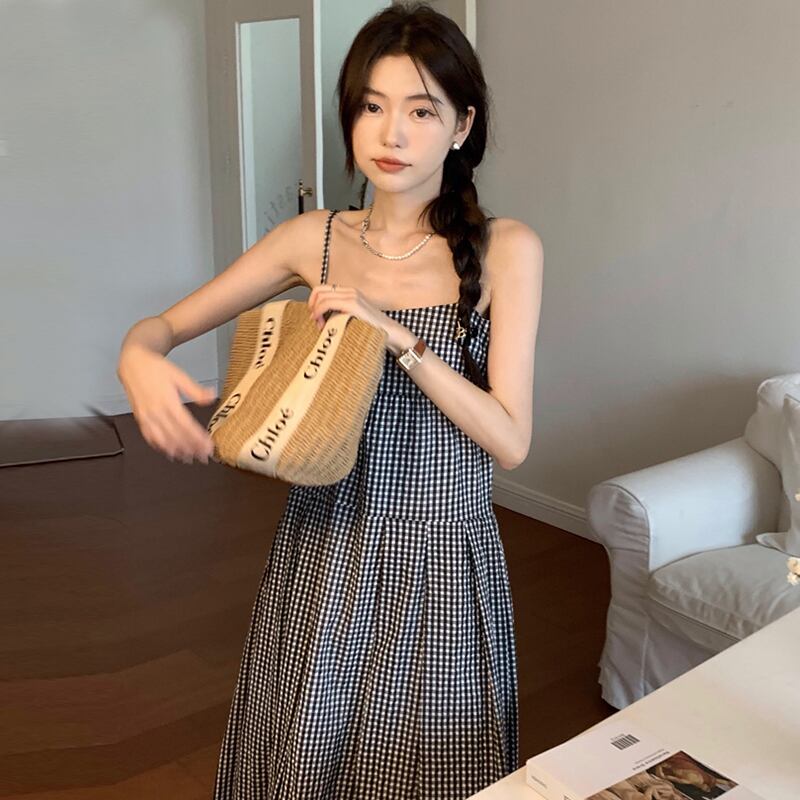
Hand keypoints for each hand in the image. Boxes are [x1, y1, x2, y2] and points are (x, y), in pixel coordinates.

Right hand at [117, 346, 216, 464]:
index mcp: (168, 401)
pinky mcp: (140, 419)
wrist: (133, 363)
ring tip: (190, 458)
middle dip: (191, 448)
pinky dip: (160, 447)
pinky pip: (150, 437)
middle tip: (204, 456)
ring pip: (163, 440)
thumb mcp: (179, 375)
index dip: (198, 439)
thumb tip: (211, 396)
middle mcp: (156, 412)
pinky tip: (169, 452)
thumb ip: (195, 389)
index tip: (208, 446)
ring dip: (177, 451)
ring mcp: (147, 417)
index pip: (186, 426)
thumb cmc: (156, 368)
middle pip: (176, 436)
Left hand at [307, 284, 414, 355]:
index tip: (315, 317)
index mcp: (349, 292)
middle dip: (312, 305)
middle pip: (318, 290)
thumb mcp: (352, 318)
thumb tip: (320, 318)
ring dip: (316, 312)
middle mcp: (350, 291)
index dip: (313, 301)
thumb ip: (339, 314)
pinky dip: (319, 313)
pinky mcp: (352, 304)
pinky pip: (327, 304)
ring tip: (320, 326)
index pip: (322, 289)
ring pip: (321, 297)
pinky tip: (322, 324)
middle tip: (315, 321)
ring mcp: (351, 296)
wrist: (390, 332)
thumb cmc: (372, 329)